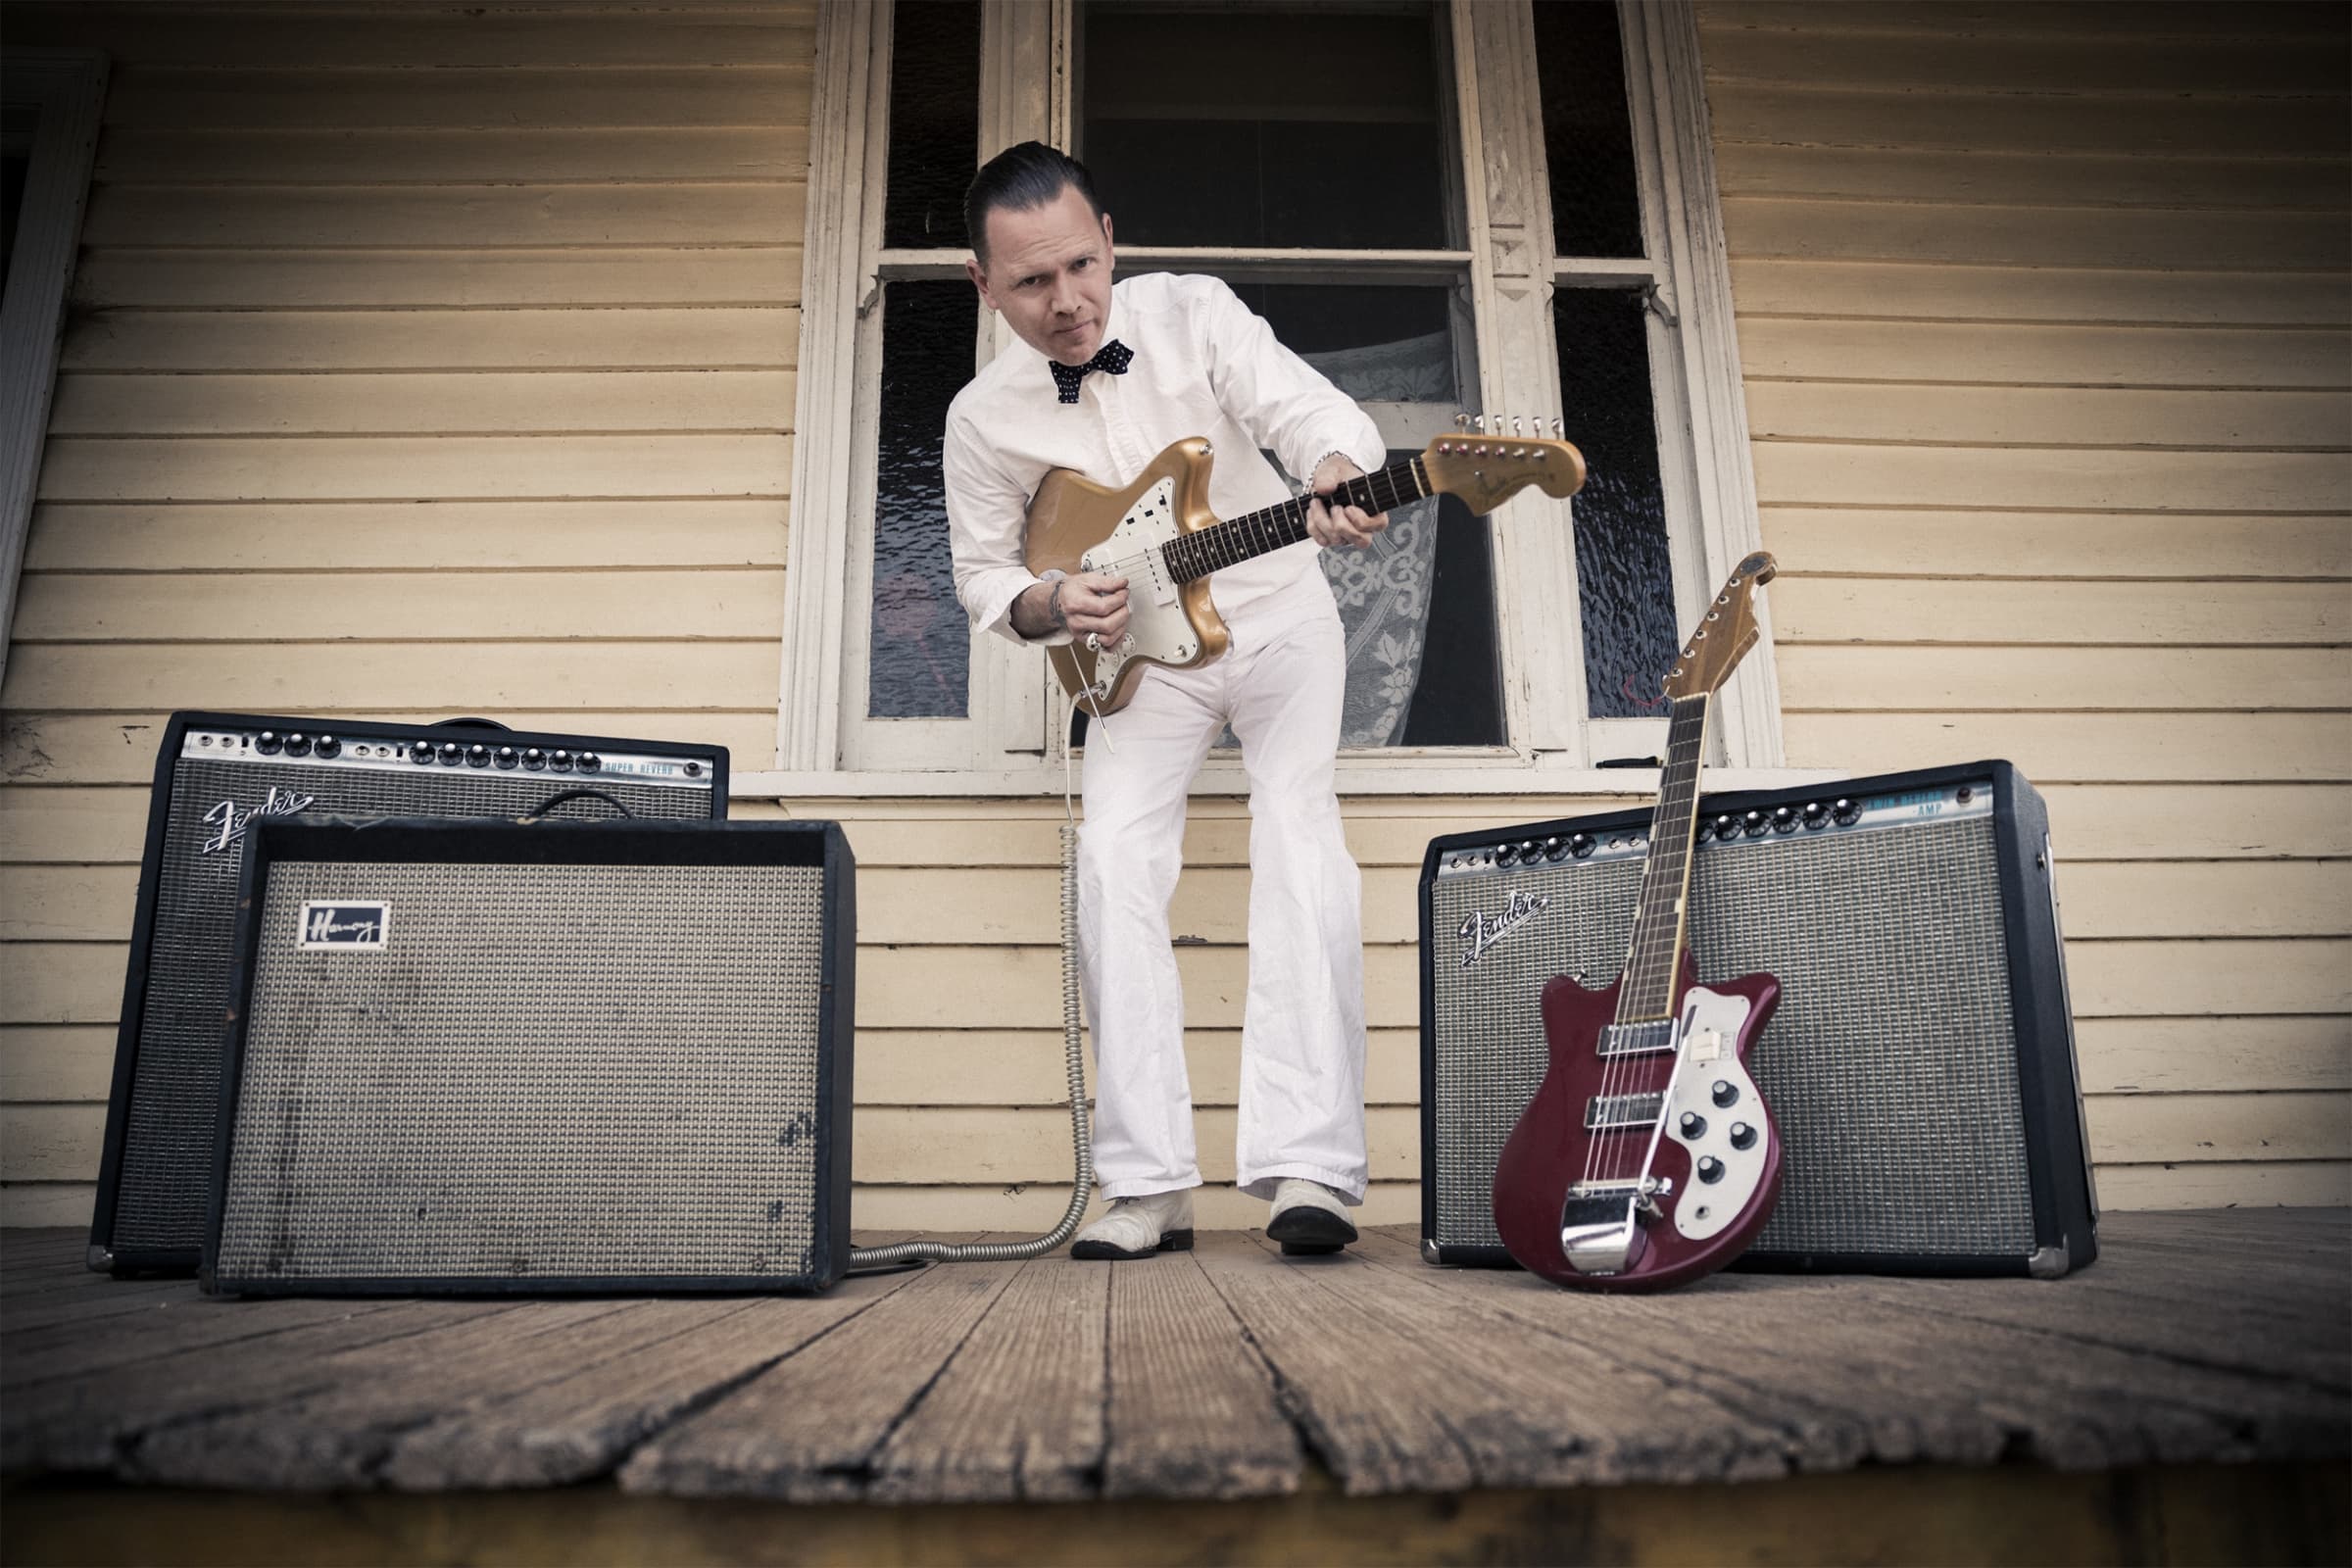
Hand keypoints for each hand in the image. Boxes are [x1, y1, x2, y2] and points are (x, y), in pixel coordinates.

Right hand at [1013, 571, 1128, 642]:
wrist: (1061, 601)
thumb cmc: (1074, 590)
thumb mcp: (1088, 580)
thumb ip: (1107, 582)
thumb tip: (1123, 583)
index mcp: (1076, 604)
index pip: (1103, 608)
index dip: (1119, 600)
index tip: (1124, 593)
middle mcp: (1077, 622)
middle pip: (1107, 625)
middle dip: (1122, 613)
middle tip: (1124, 604)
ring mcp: (1081, 634)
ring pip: (1107, 639)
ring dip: (1121, 627)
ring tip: (1122, 615)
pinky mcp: (1087, 641)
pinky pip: (1106, 648)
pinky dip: (1117, 641)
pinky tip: (1119, 630)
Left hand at [1307, 455, 1387, 549]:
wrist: (1325, 480)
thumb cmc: (1338, 474)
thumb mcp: (1334, 469)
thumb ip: (1329, 476)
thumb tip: (1324, 489)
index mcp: (1373, 508)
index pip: (1379, 524)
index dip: (1364, 521)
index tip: (1349, 507)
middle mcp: (1363, 526)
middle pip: (1362, 541)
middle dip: (1342, 526)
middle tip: (1334, 507)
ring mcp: (1347, 535)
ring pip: (1338, 540)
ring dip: (1322, 521)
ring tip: (1316, 501)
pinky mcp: (1331, 538)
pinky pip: (1322, 541)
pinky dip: (1313, 526)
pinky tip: (1312, 511)